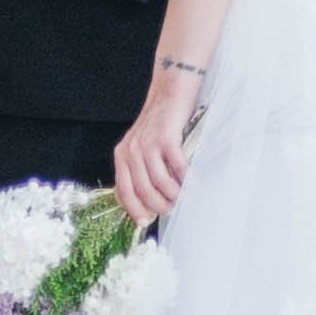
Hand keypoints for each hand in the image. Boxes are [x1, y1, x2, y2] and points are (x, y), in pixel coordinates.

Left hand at [115, 61, 199, 223]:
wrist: (169, 92)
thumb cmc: (158, 124)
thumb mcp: (140, 146)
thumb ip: (140, 169)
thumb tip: (149, 201)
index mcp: (122, 155)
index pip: (123, 190)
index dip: (134, 209)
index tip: (144, 222)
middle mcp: (131, 150)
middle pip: (143, 190)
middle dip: (158, 205)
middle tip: (170, 209)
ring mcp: (148, 144)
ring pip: (159, 181)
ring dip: (173, 194)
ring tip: (181, 197)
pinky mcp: (166, 137)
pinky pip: (177, 167)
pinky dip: (187, 179)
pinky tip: (193, 183)